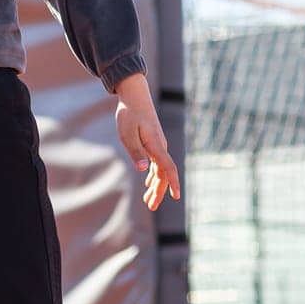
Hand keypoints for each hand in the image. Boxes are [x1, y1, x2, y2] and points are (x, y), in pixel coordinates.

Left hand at [113, 73, 180, 211]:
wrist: (134, 96)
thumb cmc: (129, 114)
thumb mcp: (127, 133)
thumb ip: (135, 151)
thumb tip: (143, 170)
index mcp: (156, 145)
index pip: (168, 168)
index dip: (172, 182)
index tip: (176, 196)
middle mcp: (160, 147)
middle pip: (163, 174)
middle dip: (159, 192)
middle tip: (151, 207)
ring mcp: (158, 145)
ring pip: (160, 170)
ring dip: (155, 186)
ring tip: (149, 201)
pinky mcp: (153, 143)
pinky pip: (157, 163)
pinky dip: (153, 175)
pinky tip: (148, 182)